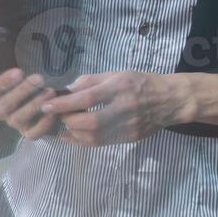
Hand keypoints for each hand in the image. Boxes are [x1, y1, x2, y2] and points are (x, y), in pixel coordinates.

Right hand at [0, 67, 59, 140]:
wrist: (41, 97)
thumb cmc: (25, 81)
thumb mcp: (16, 72)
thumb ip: (2, 65)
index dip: (3, 82)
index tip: (19, 71)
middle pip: (5, 105)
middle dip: (22, 91)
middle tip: (39, 78)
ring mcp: (13, 123)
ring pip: (17, 119)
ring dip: (34, 106)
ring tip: (50, 92)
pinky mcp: (28, 133)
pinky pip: (32, 133)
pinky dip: (42, 125)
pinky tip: (54, 113)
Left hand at [39, 71, 189, 146]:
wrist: (171, 101)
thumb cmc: (142, 83)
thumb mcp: (119, 73)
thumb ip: (92, 80)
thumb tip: (68, 90)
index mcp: (121, 87)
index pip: (88, 98)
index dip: (64, 103)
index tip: (47, 105)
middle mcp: (124, 108)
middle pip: (89, 121)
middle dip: (68, 120)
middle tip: (58, 116)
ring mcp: (128, 126)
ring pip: (93, 137)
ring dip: (73, 132)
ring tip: (65, 125)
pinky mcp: (129, 138)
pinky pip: (100, 143)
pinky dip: (82, 140)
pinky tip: (73, 135)